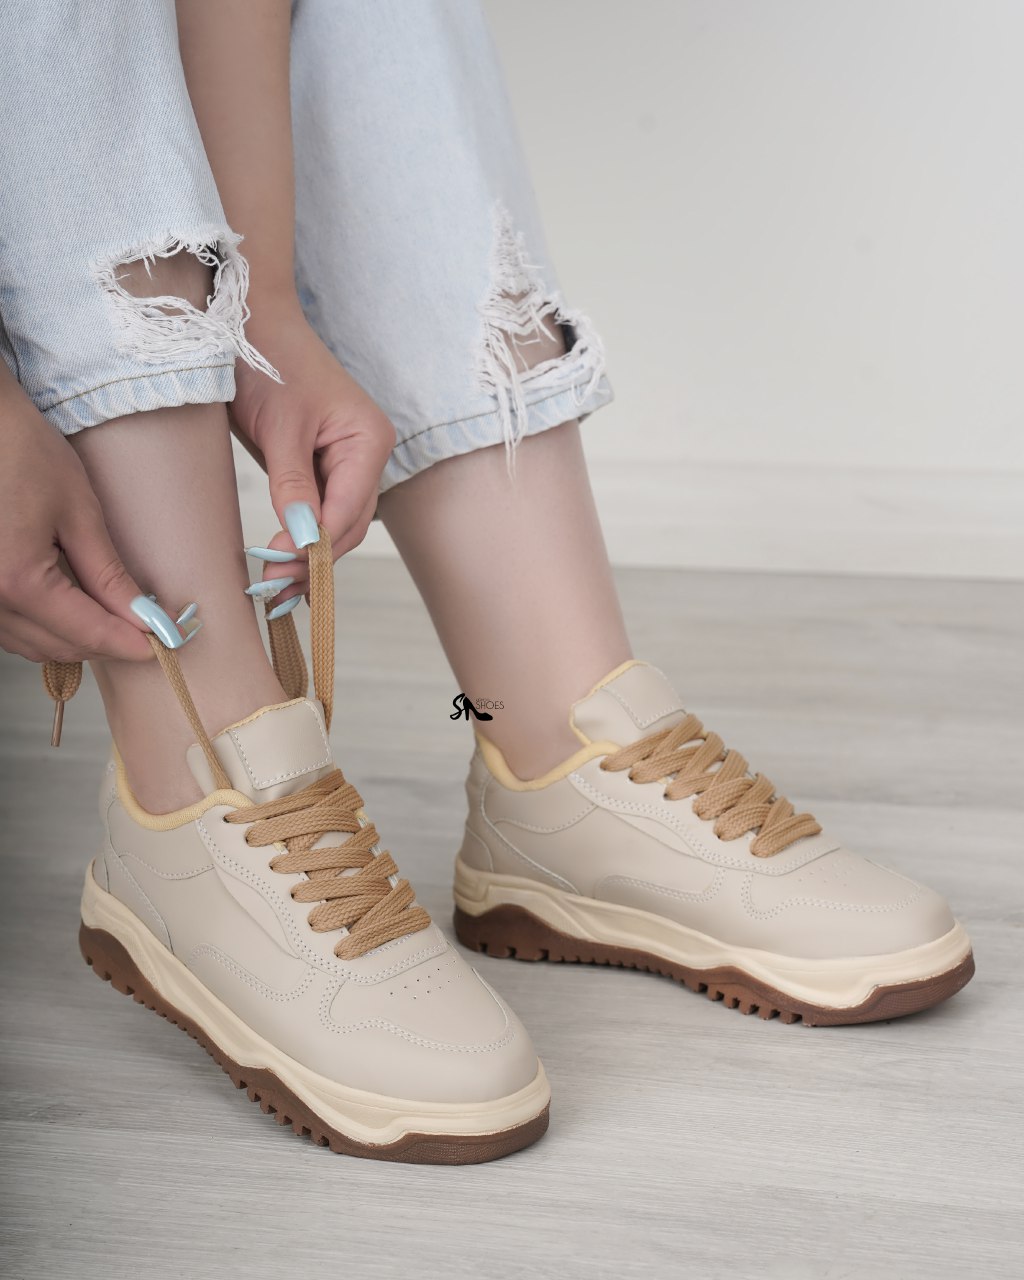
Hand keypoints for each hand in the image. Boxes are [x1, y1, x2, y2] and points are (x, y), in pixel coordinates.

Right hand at [0, 368, 152, 663]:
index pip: (86, 632)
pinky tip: (74, 606)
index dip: (130, 642)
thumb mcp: (77, 512)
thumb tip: (142, 617)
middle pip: (59, 647)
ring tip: (116, 616)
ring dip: (75, 639)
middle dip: (106, 642)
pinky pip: (11, 629)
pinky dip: (45, 627)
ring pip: (33, 645)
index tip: (164, 643)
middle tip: (148, 627)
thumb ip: (109, 575)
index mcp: (17, 581)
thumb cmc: (20, 451)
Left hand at [230, 300, 395, 597]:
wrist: (249, 320)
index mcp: (369, 441)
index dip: (314, 547)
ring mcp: (348, 461)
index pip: (347, 511)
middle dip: (312, 560)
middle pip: (347, 525)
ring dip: (307, 555)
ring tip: (274, 589)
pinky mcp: (324, 464)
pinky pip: (319, 510)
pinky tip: (282, 562)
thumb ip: (293, 486)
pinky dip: (301, 536)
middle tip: (271, 591)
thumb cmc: (267, 359)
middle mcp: (368, 454)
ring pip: (335, 524)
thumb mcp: (279, 427)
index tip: (276, 570)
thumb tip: (302, 541)